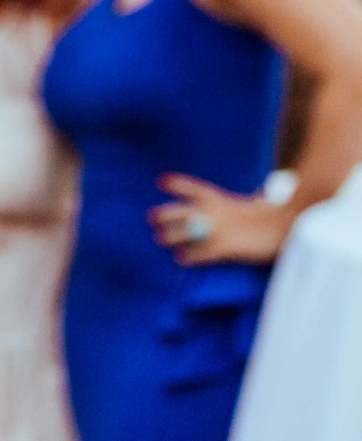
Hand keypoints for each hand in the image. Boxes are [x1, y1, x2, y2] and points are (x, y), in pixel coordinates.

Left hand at [151, 173, 293, 264]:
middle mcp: (215, 212)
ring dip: (171, 235)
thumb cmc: (277, 215)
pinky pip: (201, 253)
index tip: (161, 181)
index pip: (194, 189)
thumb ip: (251, 201)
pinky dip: (190, 256)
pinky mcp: (225, 247)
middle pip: (181, 211)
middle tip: (151, 218)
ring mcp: (218, 230)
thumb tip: (260, 195)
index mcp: (222, 199)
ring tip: (159, 239)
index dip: (177, 185)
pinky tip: (182, 259)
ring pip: (185, 232)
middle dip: (165, 214)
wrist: (289, 224)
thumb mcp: (259, 204)